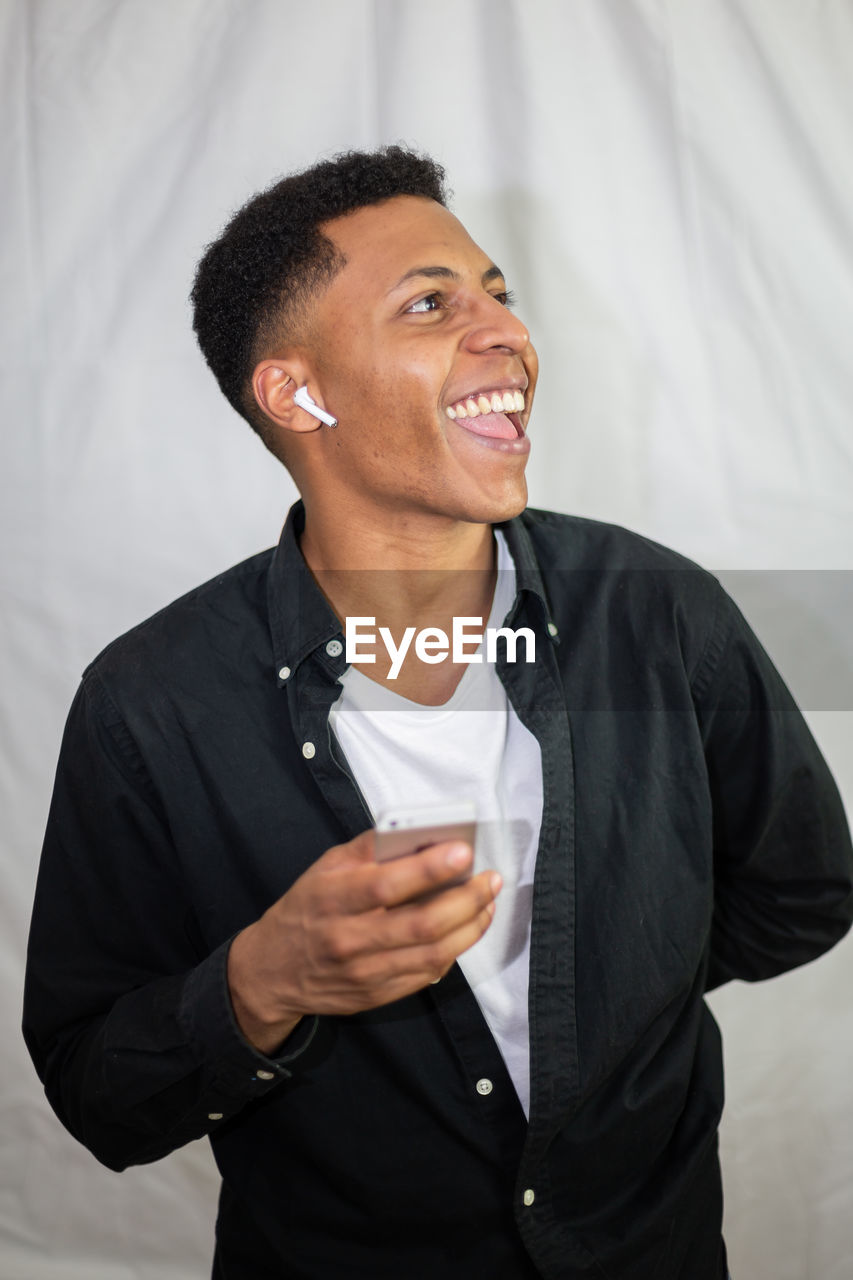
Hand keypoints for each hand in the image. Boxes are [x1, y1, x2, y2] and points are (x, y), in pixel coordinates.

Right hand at [227, 829, 501, 1053]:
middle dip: (466, 900)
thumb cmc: (307, 908)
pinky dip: (454, 950)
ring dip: (470, 926)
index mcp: (332, 899)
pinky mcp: (376, 996)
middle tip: (490, 880)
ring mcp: (363, 973)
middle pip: (420, 924)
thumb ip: (369, 848)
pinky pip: (427, 975)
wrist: (273, 971)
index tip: (463, 852)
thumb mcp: (325, 868)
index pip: (386, 885)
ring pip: (432, 953)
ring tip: (487, 902)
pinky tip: (465, 929)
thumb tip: (418, 830)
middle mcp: (347, 939)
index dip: (428, 869)